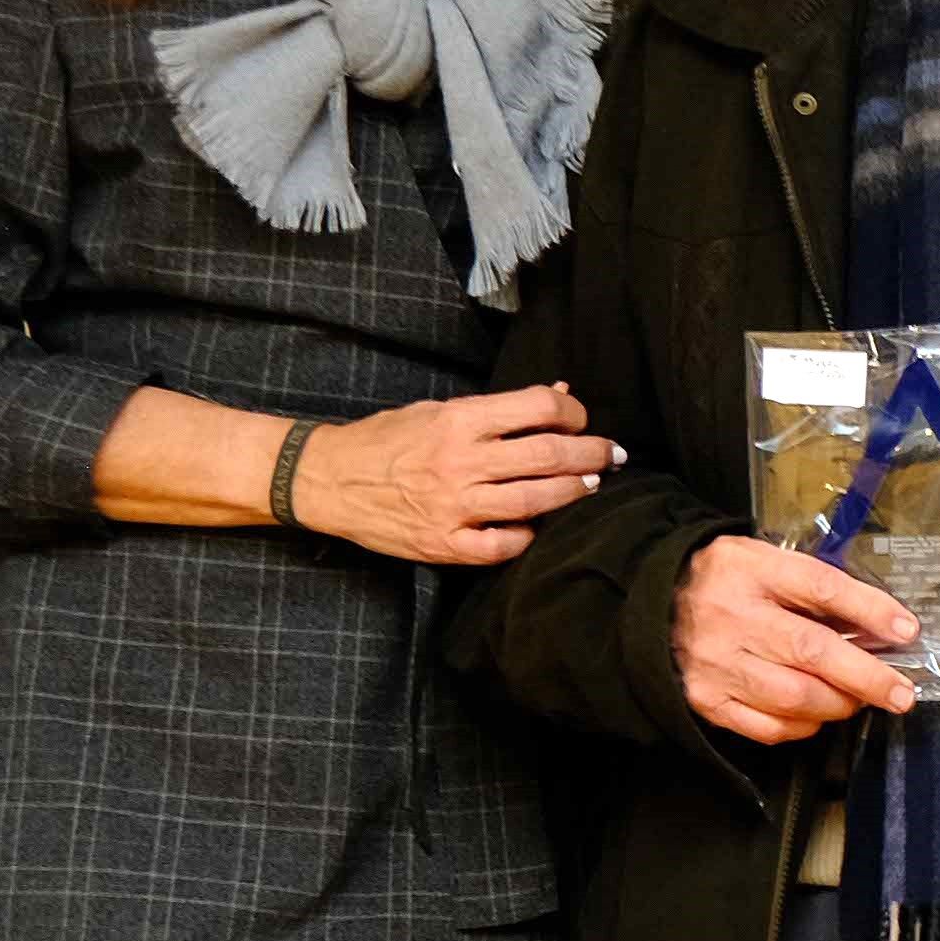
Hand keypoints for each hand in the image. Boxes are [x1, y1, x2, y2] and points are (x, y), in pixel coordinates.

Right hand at [290, 384, 621, 566]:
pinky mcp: (443, 544)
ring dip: (573, 492)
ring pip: (535, 502)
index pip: (538, 408)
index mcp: (459, 421)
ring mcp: (453, 507)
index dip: (572, 412)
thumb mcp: (437, 410)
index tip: (580, 419)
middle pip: (548, 457)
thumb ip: (498, 408)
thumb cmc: (386, 440)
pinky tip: (537, 526)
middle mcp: (460, 463)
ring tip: (590, 484)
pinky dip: (528, 536)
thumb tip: (559, 395)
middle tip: (612, 455)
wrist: (327, 479)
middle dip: (591, 454)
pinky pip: (503, 546)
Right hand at [676, 535, 917, 742]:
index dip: (869, 611)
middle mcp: (731, 617)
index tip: (907, 630)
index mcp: (750, 570)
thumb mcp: (765, 562)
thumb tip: (882, 626)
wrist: (651, 604)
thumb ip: (816, 588)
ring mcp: (717, 663)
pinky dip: (804, 726)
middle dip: (867, 677)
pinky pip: (769, 727)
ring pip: (794, 697)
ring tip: (858, 699)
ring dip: (839, 704)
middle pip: (812, 651)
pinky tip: (817, 714)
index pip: (820, 588)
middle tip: (901, 692)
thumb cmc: (725, 582)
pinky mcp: (707, 700)